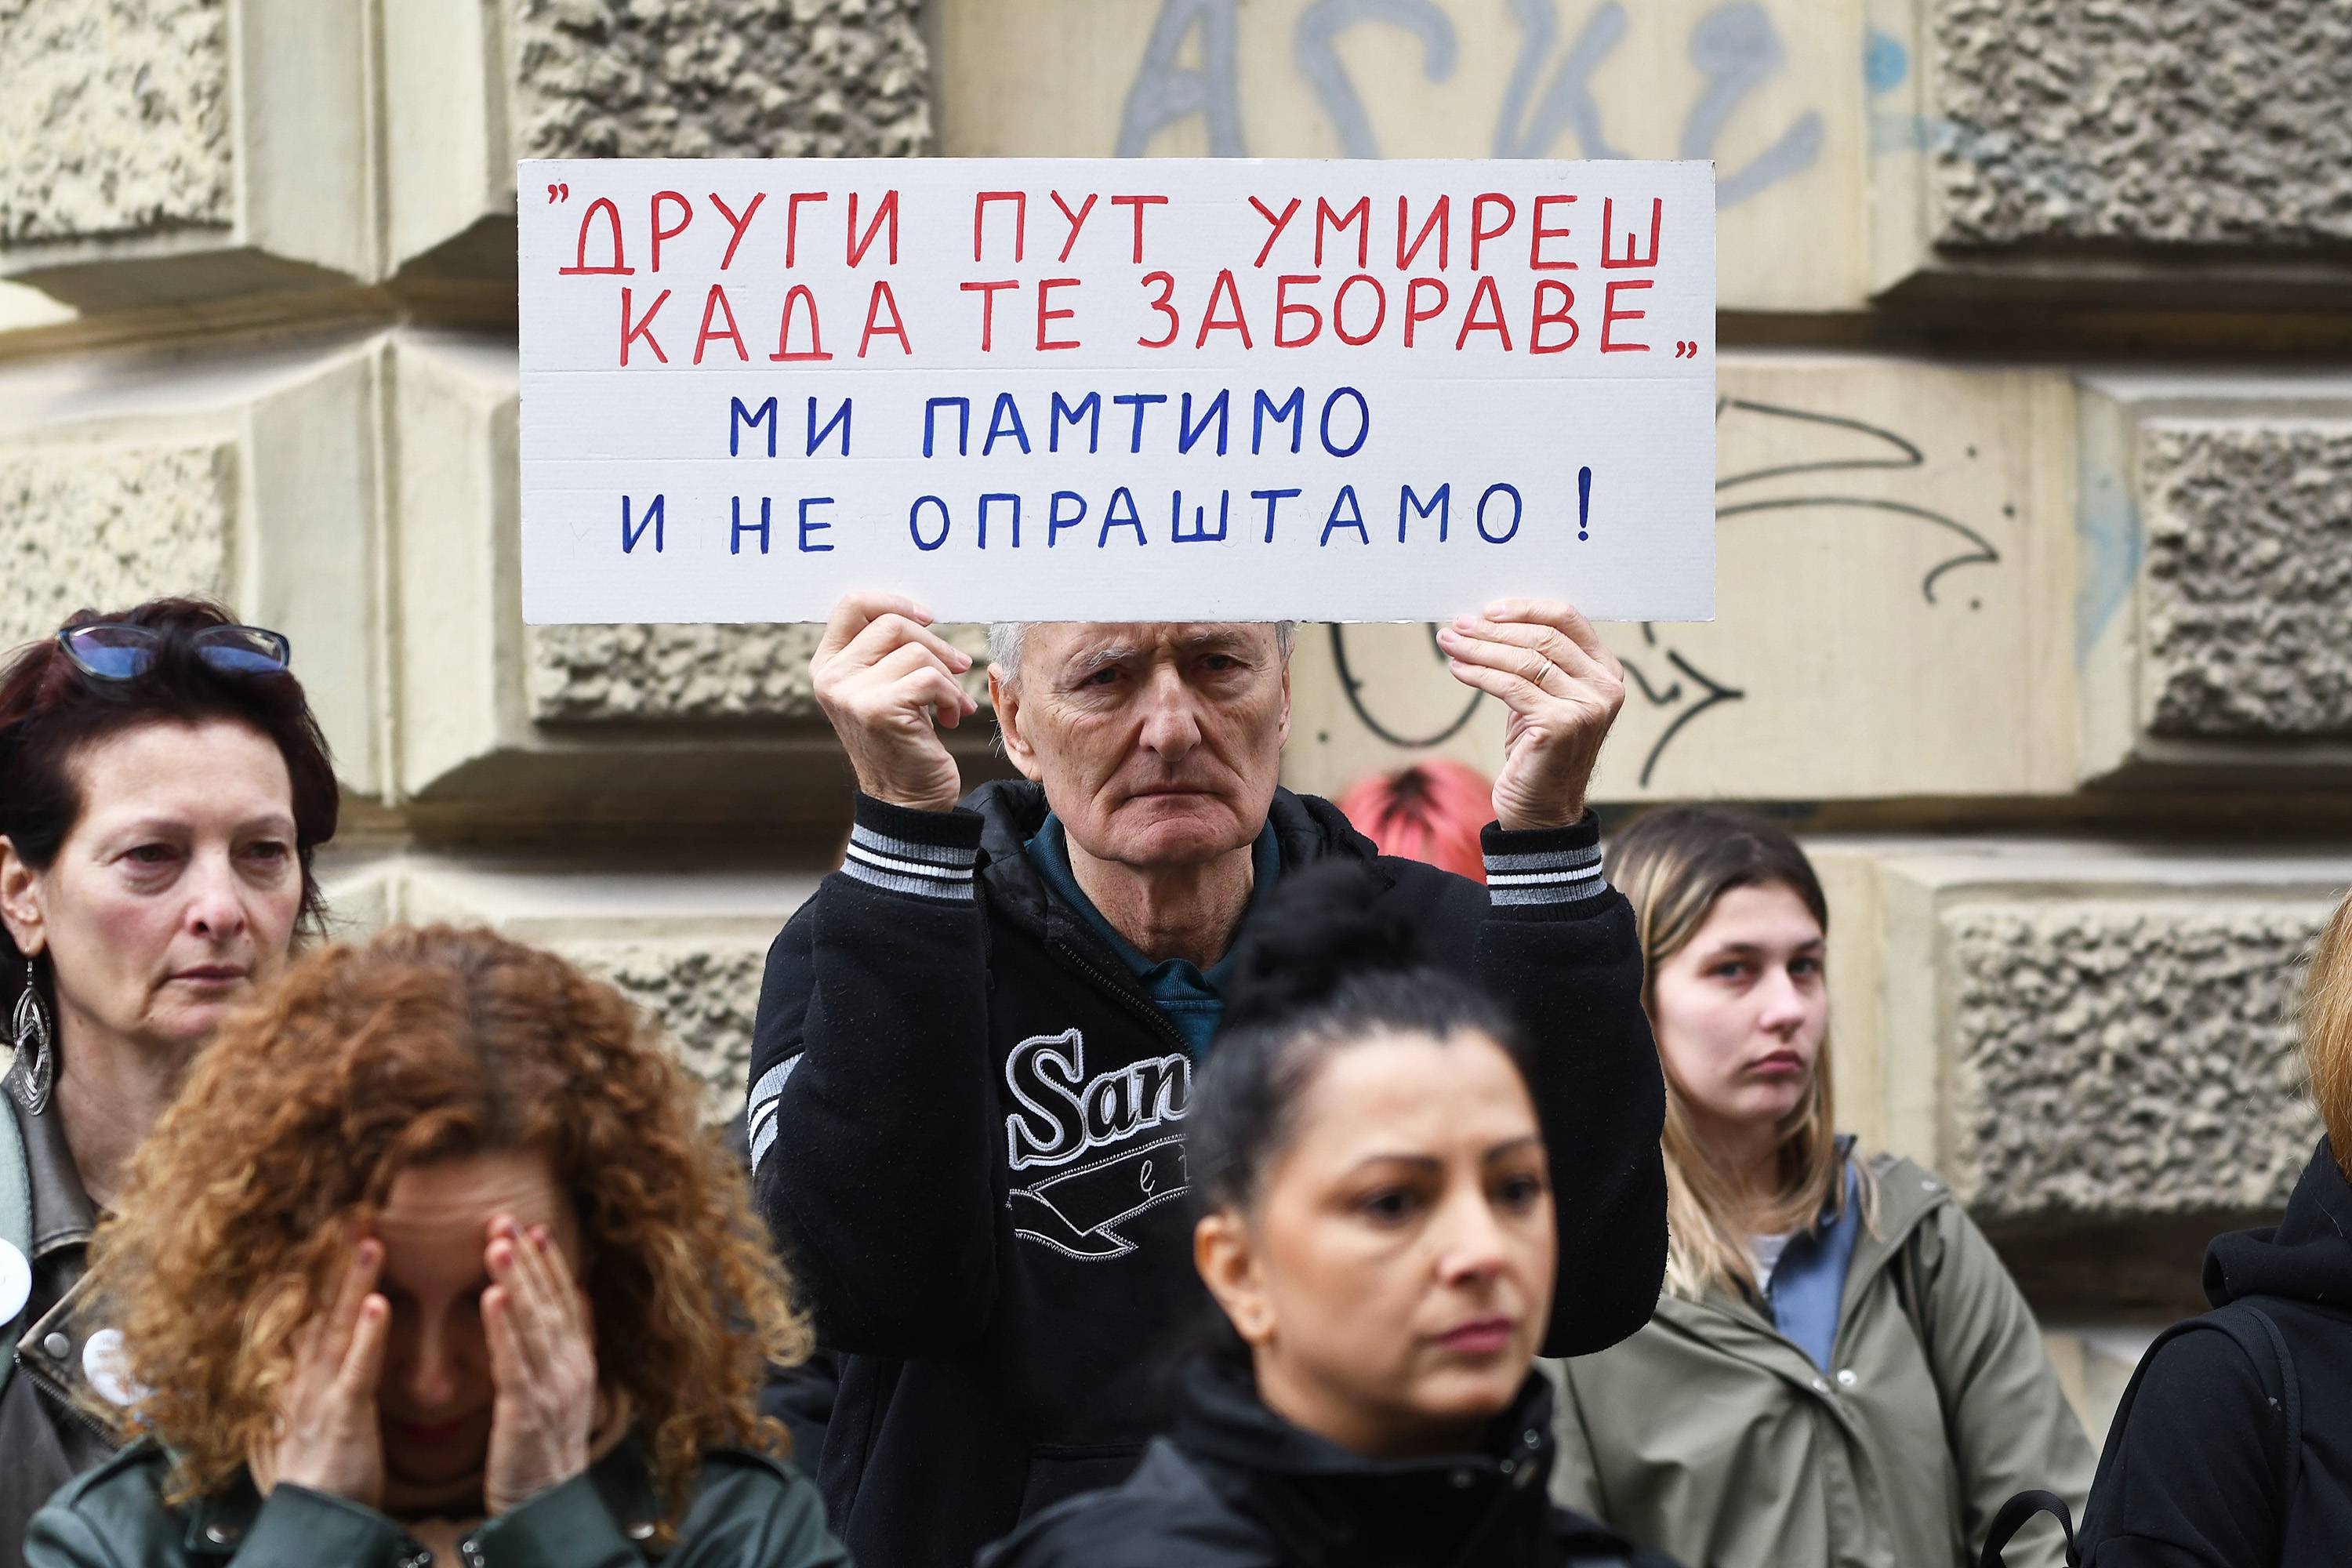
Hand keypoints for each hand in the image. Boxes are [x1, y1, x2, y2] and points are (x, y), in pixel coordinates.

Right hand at [265, 1237, 387, 1506]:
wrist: (315, 1526)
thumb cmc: (332, 1471)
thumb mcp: (331, 1412)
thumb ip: (338, 1373)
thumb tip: (349, 1337)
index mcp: (312, 1373)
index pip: (322, 1310)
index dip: (334, 1268)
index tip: (350, 1223)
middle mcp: (309, 1375)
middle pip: (323, 1306)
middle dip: (337, 1259)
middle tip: (356, 1208)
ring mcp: (321, 1394)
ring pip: (336, 1327)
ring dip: (353, 1281)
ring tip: (369, 1238)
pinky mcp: (340, 1417)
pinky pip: (354, 1370)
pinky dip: (364, 1335)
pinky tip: (375, 1303)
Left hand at [481, 1217, 598, 1515]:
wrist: (547, 1511)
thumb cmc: (542, 1457)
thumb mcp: (558, 1400)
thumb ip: (554, 1360)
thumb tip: (555, 1322)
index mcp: (579, 1365)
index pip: (566, 1303)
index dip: (551, 1264)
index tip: (535, 1228)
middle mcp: (572, 1368)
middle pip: (550, 1302)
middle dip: (528, 1258)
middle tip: (506, 1217)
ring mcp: (553, 1388)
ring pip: (533, 1323)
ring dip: (516, 1278)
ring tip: (497, 1241)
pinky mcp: (526, 1411)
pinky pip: (514, 1360)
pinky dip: (503, 1325)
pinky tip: (491, 1296)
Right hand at [810, 592, 978, 812]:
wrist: (906, 800)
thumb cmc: (902, 740)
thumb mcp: (884, 689)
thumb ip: (886, 653)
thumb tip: (921, 615)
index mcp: (827, 665)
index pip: (852, 604)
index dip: (895, 601)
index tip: (927, 618)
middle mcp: (831, 678)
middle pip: (892, 624)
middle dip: (936, 644)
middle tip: (958, 666)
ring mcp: (851, 695)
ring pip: (916, 652)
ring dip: (948, 677)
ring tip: (952, 702)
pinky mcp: (878, 711)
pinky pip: (930, 679)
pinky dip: (951, 695)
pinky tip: (950, 718)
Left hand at [1435, 599, 1624, 830]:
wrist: (1543, 810)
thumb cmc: (1539, 751)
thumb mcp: (1543, 698)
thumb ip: (1534, 663)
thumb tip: (1484, 623)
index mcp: (1606, 671)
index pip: (1568, 619)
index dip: (1526, 608)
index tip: (1487, 609)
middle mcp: (1604, 687)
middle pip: (1542, 638)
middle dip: (1492, 629)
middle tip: (1456, 625)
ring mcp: (1586, 707)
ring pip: (1523, 661)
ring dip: (1478, 648)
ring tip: (1449, 643)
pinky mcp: (1560, 725)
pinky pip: (1510, 687)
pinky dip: (1478, 674)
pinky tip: (1458, 669)